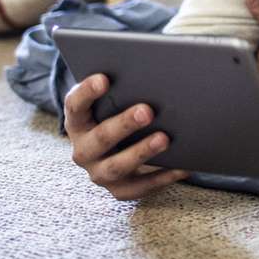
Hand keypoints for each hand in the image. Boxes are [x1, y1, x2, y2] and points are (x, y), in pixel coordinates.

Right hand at [63, 73, 187, 200]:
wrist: (116, 149)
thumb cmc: (118, 113)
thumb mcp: (114, 99)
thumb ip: (123, 86)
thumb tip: (154, 69)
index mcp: (78, 121)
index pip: (75, 105)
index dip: (87, 92)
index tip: (104, 79)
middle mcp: (83, 150)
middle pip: (100, 138)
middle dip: (124, 124)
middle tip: (147, 110)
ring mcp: (99, 172)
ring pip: (117, 166)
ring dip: (141, 152)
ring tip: (164, 139)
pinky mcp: (119, 190)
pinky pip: (140, 187)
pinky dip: (162, 178)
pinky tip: (182, 166)